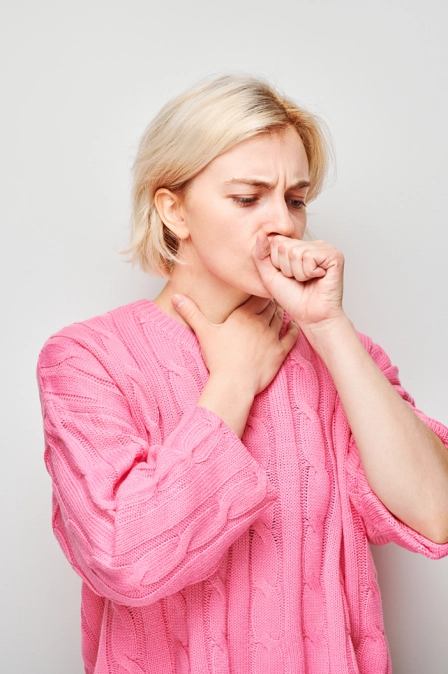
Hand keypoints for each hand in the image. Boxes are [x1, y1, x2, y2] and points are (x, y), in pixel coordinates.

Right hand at [172, 294, 297, 397]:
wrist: (233, 383)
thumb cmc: (218, 358)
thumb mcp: (203, 332)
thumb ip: (191, 312)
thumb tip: (175, 297)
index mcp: (244, 315)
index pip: (257, 296)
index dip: (260, 293)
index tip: (260, 290)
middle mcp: (261, 323)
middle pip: (271, 305)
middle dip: (270, 302)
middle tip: (270, 299)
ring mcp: (272, 337)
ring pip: (281, 318)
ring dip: (281, 313)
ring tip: (279, 311)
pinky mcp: (280, 352)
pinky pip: (292, 336)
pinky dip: (293, 329)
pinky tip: (293, 326)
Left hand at [252, 232, 345, 331]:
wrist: (311, 316)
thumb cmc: (293, 298)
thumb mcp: (269, 276)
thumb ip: (261, 254)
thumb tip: (261, 233)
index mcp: (299, 246)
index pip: (276, 241)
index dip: (276, 263)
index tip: (287, 276)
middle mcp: (313, 244)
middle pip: (285, 246)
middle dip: (286, 268)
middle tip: (299, 280)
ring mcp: (325, 248)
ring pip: (296, 252)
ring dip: (298, 273)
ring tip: (308, 280)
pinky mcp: (335, 256)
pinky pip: (309, 257)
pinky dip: (309, 273)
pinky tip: (318, 278)